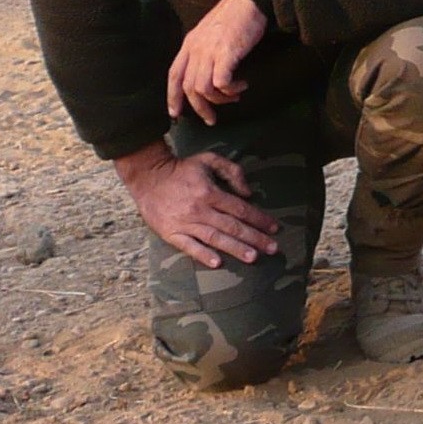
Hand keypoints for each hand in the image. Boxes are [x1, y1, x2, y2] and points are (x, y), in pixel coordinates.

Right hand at [114, 142, 281, 268]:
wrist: (148, 176)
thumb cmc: (183, 169)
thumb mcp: (209, 160)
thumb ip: (232, 171)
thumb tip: (248, 193)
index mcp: (209, 192)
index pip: (240, 209)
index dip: (259, 219)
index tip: (275, 228)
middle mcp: (199, 209)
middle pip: (232, 226)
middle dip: (255, 238)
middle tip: (273, 248)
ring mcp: (184, 222)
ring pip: (214, 238)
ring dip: (235, 249)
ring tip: (253, 257)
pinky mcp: (170, 233)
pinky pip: (188, 246)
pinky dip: (202, 255)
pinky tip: (217, 263)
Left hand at [166, 0, 269, 124]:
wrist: (249, 0)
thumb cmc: (235, 15)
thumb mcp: (211, 32)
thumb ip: (205, 50)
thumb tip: (210, 71)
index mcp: (189, 44)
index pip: (173, 75)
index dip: (172, 97)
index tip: (175, 114)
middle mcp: (195, 49)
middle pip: (188, 87)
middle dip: (200, 108)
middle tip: (212, 119)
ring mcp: (209, 51)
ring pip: (203, 88)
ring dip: (219, 99)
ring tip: (234, 96)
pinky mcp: (226, 54)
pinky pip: (221, 82)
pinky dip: (230, 89)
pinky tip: (241, 85)